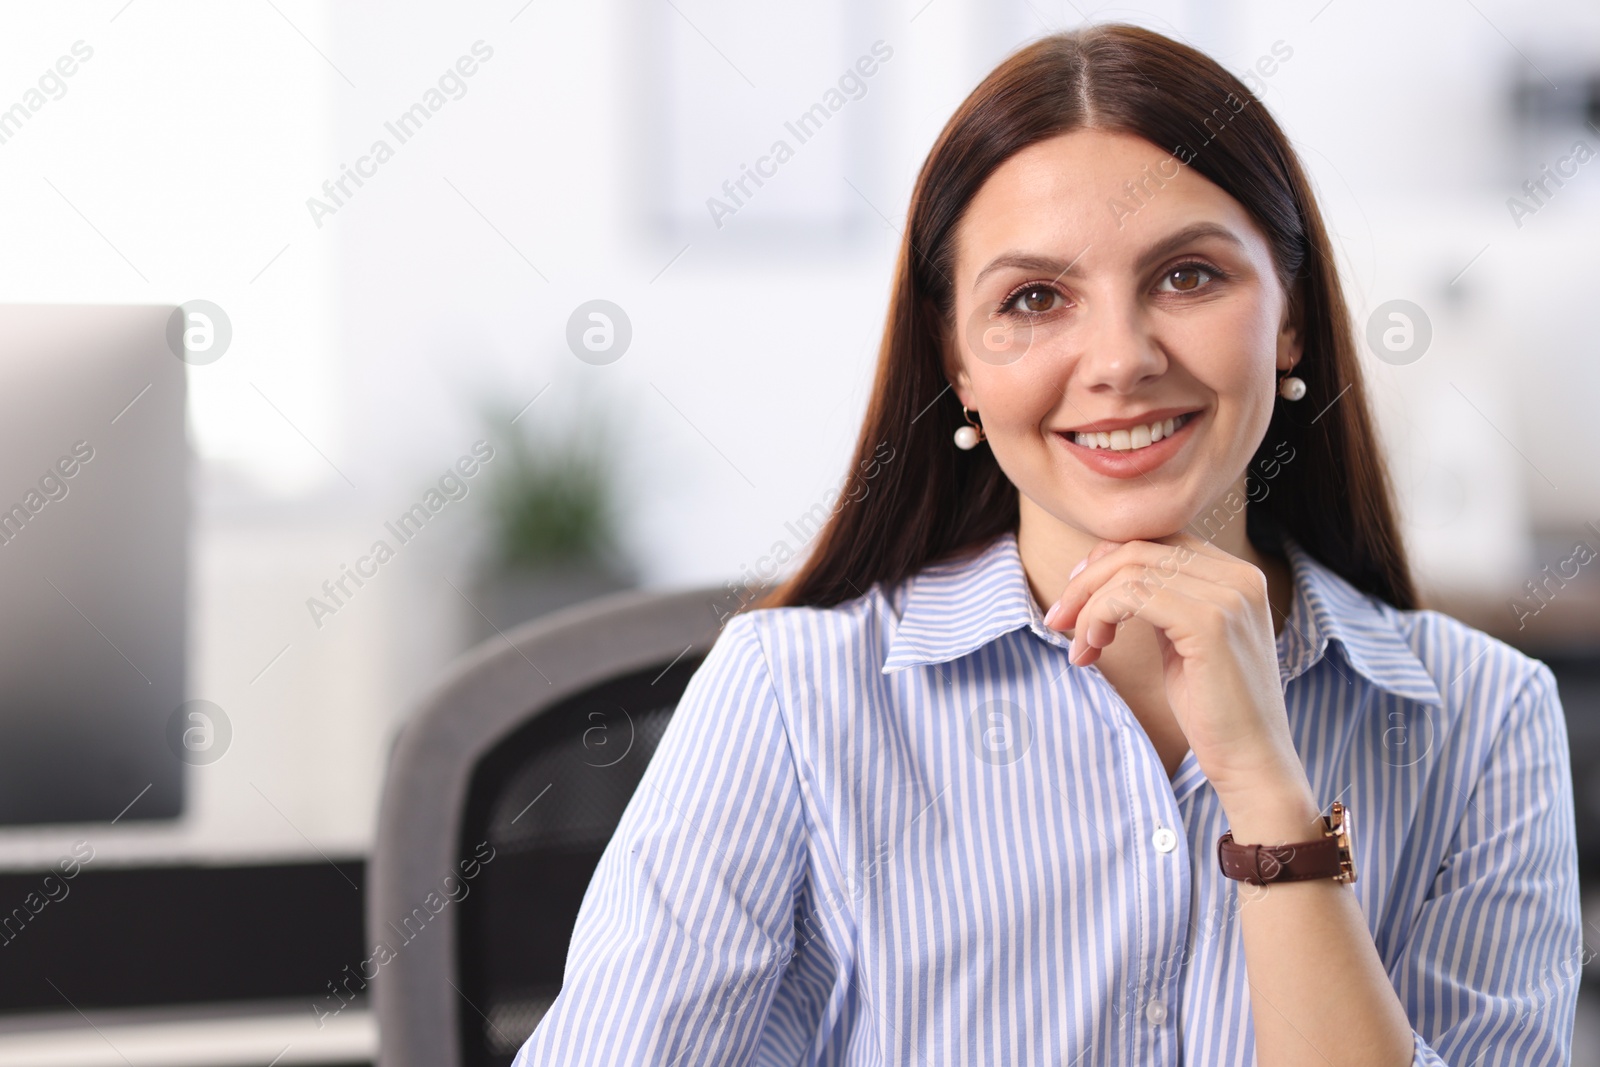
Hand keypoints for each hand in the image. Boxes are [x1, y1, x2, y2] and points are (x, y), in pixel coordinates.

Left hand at [1041, 532, 1307, 805]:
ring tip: (1082, 647)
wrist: (1252, 762)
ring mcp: (1228, 596)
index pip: (1157, 542)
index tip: (1077, 599)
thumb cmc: (1213, 709)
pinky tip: (1093, 650)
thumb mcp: (1182, 640)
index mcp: (1237, 576)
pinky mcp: (1209, 622)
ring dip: (1088, 605)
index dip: (1107, 563)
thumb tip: (1106, 571)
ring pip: (1129, 570)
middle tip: (1058, 619)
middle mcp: (1239, 576)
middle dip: (1086, 581)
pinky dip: (1099, 617)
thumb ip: (1160, 601)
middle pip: (1139, 549)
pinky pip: (1131, 596)